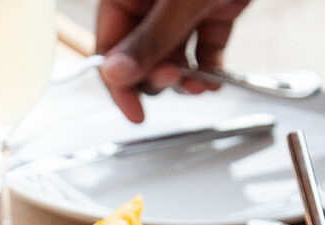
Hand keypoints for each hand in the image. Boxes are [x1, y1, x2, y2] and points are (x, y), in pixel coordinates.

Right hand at [96, 0, 250, 121]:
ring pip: (174, 59)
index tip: (135, 113)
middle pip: (141, 57)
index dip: (120, 84)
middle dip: (157, 76)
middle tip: (173, 78)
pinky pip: (205, 51)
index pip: (109, 46)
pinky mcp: (215, 11)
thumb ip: (150, 39)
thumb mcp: (179, 0)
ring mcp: (184, 6)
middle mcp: (151, 0)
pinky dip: (210, 71)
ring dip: (185, 80)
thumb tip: (116, 76)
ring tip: (200, 85)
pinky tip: (214, 82)